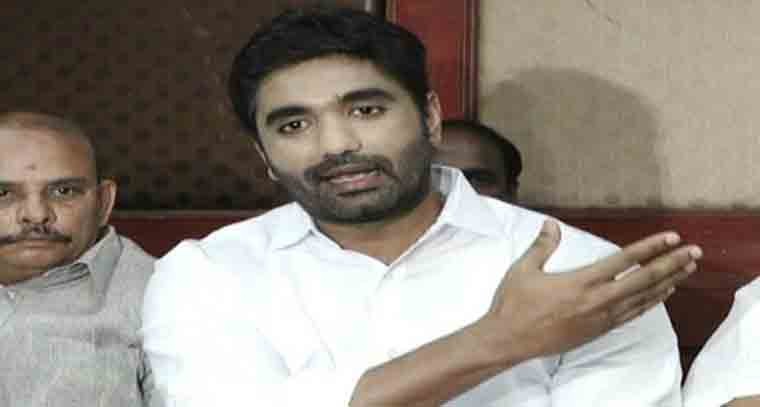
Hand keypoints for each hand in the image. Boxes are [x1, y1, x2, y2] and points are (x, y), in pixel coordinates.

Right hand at [475, 219, 700, 363]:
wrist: (510, 341)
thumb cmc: (514, 304)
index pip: (624, 261)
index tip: (672, 237)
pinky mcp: (598, 330)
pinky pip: (633, 314)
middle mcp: (597, 300)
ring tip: (688, 270)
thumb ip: (542, 246)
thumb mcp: (523, 270)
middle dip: (671, 264)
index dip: (650, 247)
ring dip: (668, 282)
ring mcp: (600, 318)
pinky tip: (663, 294)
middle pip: (643, 280)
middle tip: (694, 252)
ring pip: (643, 299)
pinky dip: (651, 302)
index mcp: (580, 281)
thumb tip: (551, 224)